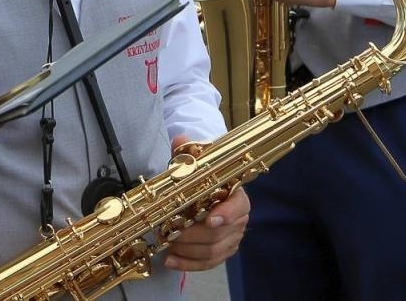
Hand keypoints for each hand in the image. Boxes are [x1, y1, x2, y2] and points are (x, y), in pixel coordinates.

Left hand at [161, 138, 249, 273]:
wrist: (207, 191)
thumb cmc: (201, 178)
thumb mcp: (194, 163)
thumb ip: (188, 153)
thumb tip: (180, 139)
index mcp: (236, 195)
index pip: (238, 207)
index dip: (226, 214)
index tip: (210, 218)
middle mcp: (238, 219)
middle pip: (219, 234)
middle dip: (192, 236)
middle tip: (170, 233)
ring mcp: (231, 238)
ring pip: (212, 252)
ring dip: (187, 251)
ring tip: (167, 245)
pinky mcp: (222, 252)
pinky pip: (208, 264)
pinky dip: (188, 264)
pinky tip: (170, 261)